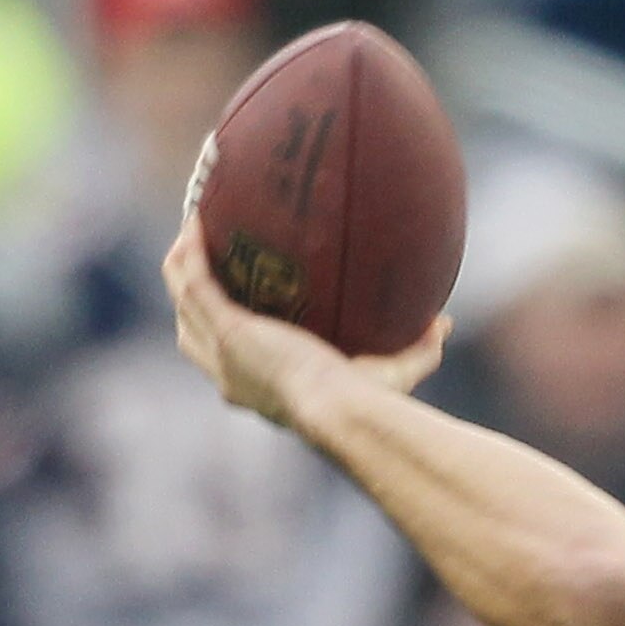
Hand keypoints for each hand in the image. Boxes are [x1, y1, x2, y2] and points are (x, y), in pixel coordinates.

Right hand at [163, 211, 450, 433]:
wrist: (340, 411)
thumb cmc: (366, 407)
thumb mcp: (393, 375)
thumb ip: (417, 350)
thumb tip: (443, 323)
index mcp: (257, 388)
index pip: (227, 358)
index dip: (221, 324)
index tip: (233, 294)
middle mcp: (230, 374)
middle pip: (190, 327)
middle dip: (190, 287)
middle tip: (201, 248)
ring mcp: (222, 352)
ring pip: (182, 297)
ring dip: (181, 258)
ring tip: (193, 221)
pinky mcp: (225, 329)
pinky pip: (192, 277)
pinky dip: (191, 247)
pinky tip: (198, 214)